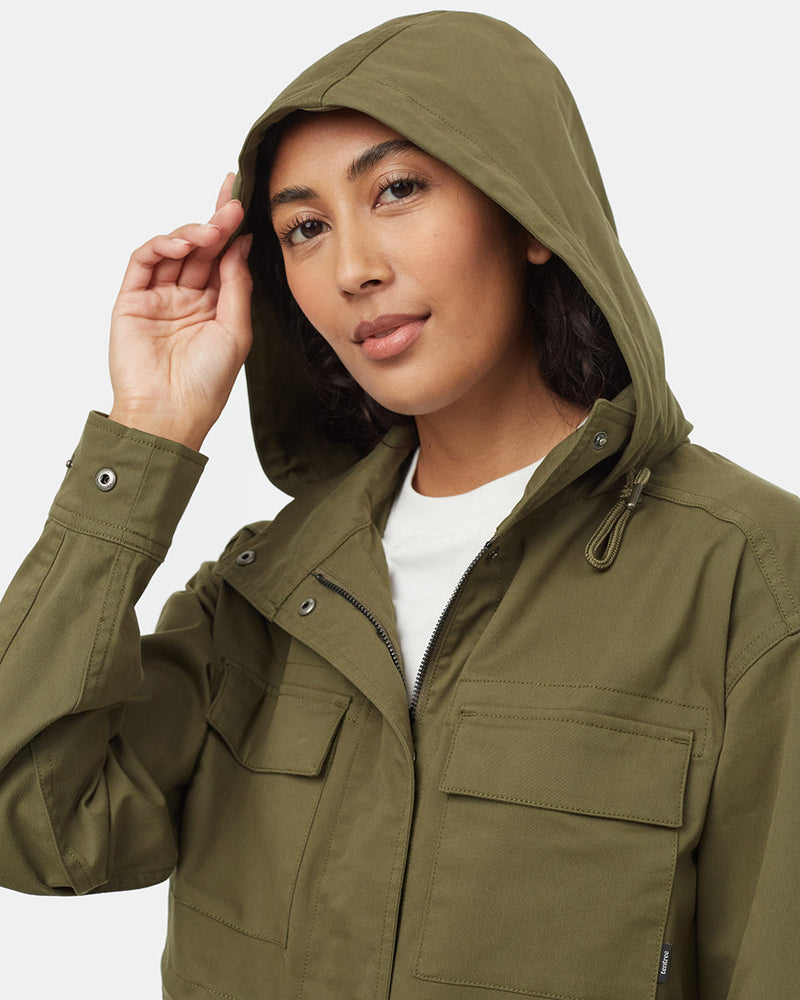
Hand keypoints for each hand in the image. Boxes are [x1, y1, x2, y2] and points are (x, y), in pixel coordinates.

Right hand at [109, 174, 252, 450]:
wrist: (169, 414)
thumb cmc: (206, 384)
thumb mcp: (235, 331)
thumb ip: (236, 285)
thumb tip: (242, 244)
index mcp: (215, 308)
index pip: (223, 260)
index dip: (232, 232)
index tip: (243, 203)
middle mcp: (187, 300)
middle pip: (200, 250)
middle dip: (215, 224)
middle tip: (231, 204)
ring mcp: (158, 299)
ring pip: (172, 251)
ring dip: (191, 234)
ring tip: (210, 231)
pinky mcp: (131, 301)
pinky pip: (143, 262)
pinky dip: (162, 246)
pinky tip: (183, 244)